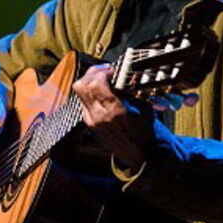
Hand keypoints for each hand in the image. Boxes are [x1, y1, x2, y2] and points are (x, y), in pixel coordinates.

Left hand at [71, 64, 198, 169]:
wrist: (136, 152)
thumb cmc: (142, 131)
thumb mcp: (143, 107)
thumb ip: (131, 90)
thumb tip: (124, 74)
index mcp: (114, 112)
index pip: (96, 85)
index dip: (102, 72)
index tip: (111, 70)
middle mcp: (98, 116)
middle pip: (82, 86)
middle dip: (92, 73)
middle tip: (104, 71)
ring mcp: (91, 120)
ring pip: (79, 92)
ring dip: (89, 81)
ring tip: (103, 79)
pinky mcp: (88, 122)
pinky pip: (83, 100)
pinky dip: (90, 92)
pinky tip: (102, 91)